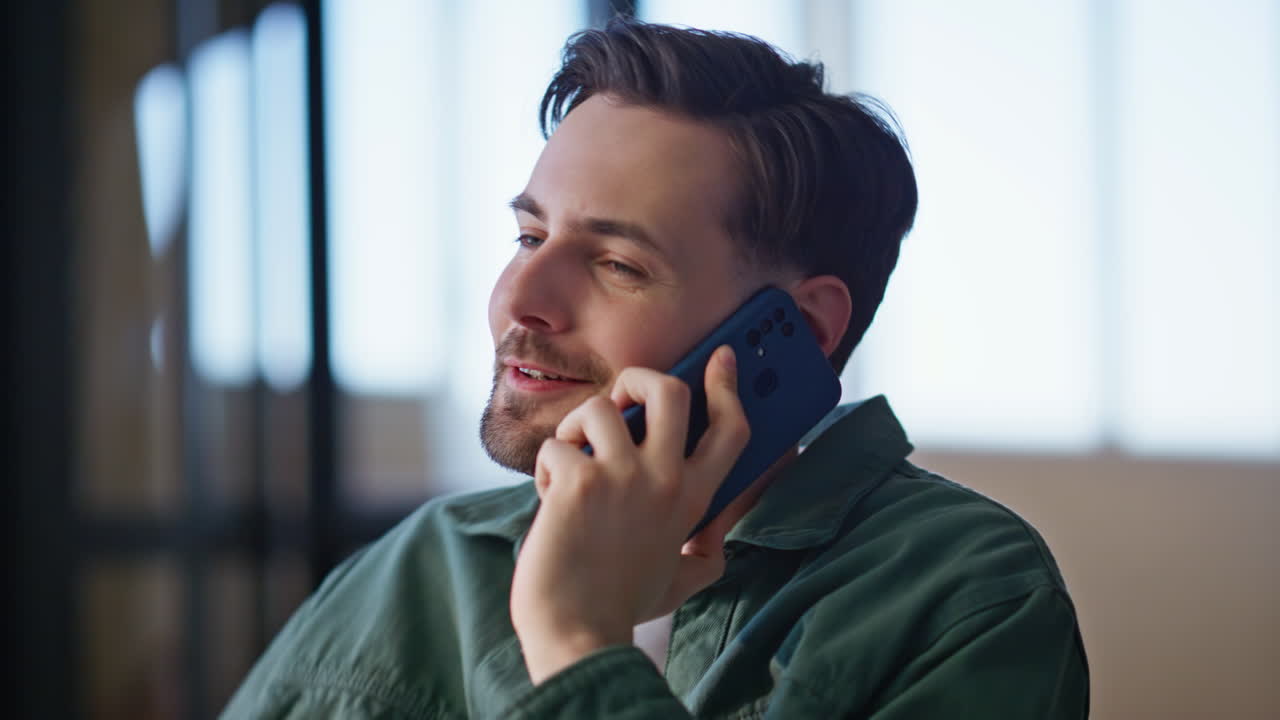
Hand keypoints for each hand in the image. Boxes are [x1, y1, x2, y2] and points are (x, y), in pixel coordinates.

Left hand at [510, 345, 750, 683]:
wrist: (577, 636)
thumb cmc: (621, 607)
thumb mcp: (682, 581)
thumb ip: (705, 554)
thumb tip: (715, 539)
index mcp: (694, 500)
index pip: (731, 428)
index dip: (728, 386)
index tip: (721, 358)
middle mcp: (666, 480)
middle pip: (668, 390)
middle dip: (638, 378)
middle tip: (619, 396)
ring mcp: (623, 478)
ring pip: (600, 408)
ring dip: (576, 428)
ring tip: (570, 460)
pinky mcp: (578, 482)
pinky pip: (557, 445)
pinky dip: (546, 468)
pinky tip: (548, 501)